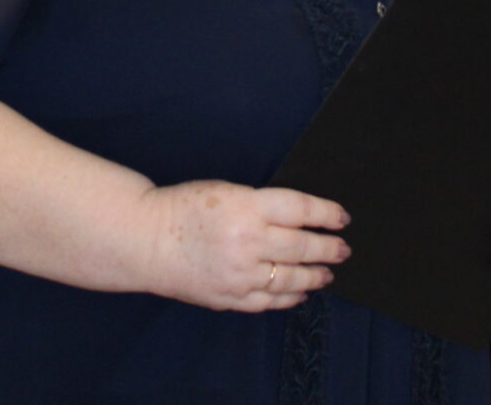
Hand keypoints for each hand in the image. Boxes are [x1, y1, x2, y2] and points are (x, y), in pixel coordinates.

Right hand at [141, 180, 350, 312]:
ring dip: (316, 275)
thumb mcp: (226, 190)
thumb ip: (262, 205)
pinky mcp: (231, 297)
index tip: (342, 218)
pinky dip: (290, 297)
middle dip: (329, 248)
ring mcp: (240, 273)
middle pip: (303, 245)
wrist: (147, 240)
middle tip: (343, 249)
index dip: (327, 213)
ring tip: (328, 272)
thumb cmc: (183, 208)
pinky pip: (270, 301)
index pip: (301, 209)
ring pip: (292, 278)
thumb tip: (300, 219)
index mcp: (247, 206)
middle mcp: (248, 241)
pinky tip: (301, 292)